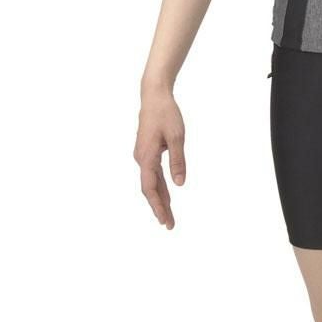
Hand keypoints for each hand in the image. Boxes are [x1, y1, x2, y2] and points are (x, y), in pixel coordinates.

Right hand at [133, 89, 185, 228]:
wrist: (154, 96)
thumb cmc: (166, 114)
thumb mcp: (177, 137)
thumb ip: (177, 161)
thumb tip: (180, 184)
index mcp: (146, 156)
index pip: (150, 188)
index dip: (157, 205)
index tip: (165, 220)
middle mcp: (141, 159)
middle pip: (150, 189)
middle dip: (160, 208)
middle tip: (169, 225)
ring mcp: (143, 156)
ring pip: (151, 182)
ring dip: (160, 198)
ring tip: (169, 216)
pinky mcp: (147, 152)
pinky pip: (152, 174)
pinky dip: (160, 186)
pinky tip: (167, 194)